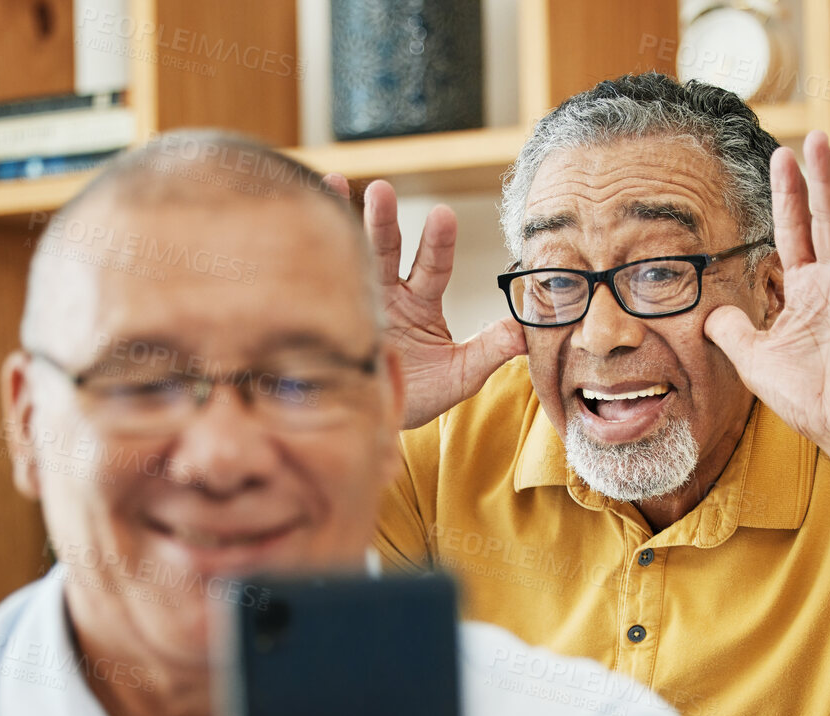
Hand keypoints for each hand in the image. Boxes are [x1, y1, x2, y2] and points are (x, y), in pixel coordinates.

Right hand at [323, 174, 525, 429]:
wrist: (375, 418)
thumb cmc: (423, 393)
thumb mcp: (460, 375)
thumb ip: (490, 350)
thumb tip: (525, 332)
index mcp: (422, 302)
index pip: (435, 266)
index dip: (438, 243)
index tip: (442, 215)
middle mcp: (389, 292)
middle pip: (389, 249)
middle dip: (385, 220)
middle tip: (380, 191)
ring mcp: (356, 298)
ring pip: (352, 253)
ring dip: (345, 219)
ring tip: (335, 182)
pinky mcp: (329, 313)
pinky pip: (322, 275)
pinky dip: (313, 246)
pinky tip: (304, 214)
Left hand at [702, 131, 829, 484]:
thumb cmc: (812, 398)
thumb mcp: (755, 361)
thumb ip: (733, 331)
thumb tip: (707, 312)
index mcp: (806, 290)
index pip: (794, 231)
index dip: (788, 194)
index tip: (782, 152)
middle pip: (827, 225)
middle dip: (822, 183)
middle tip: (818, 138)